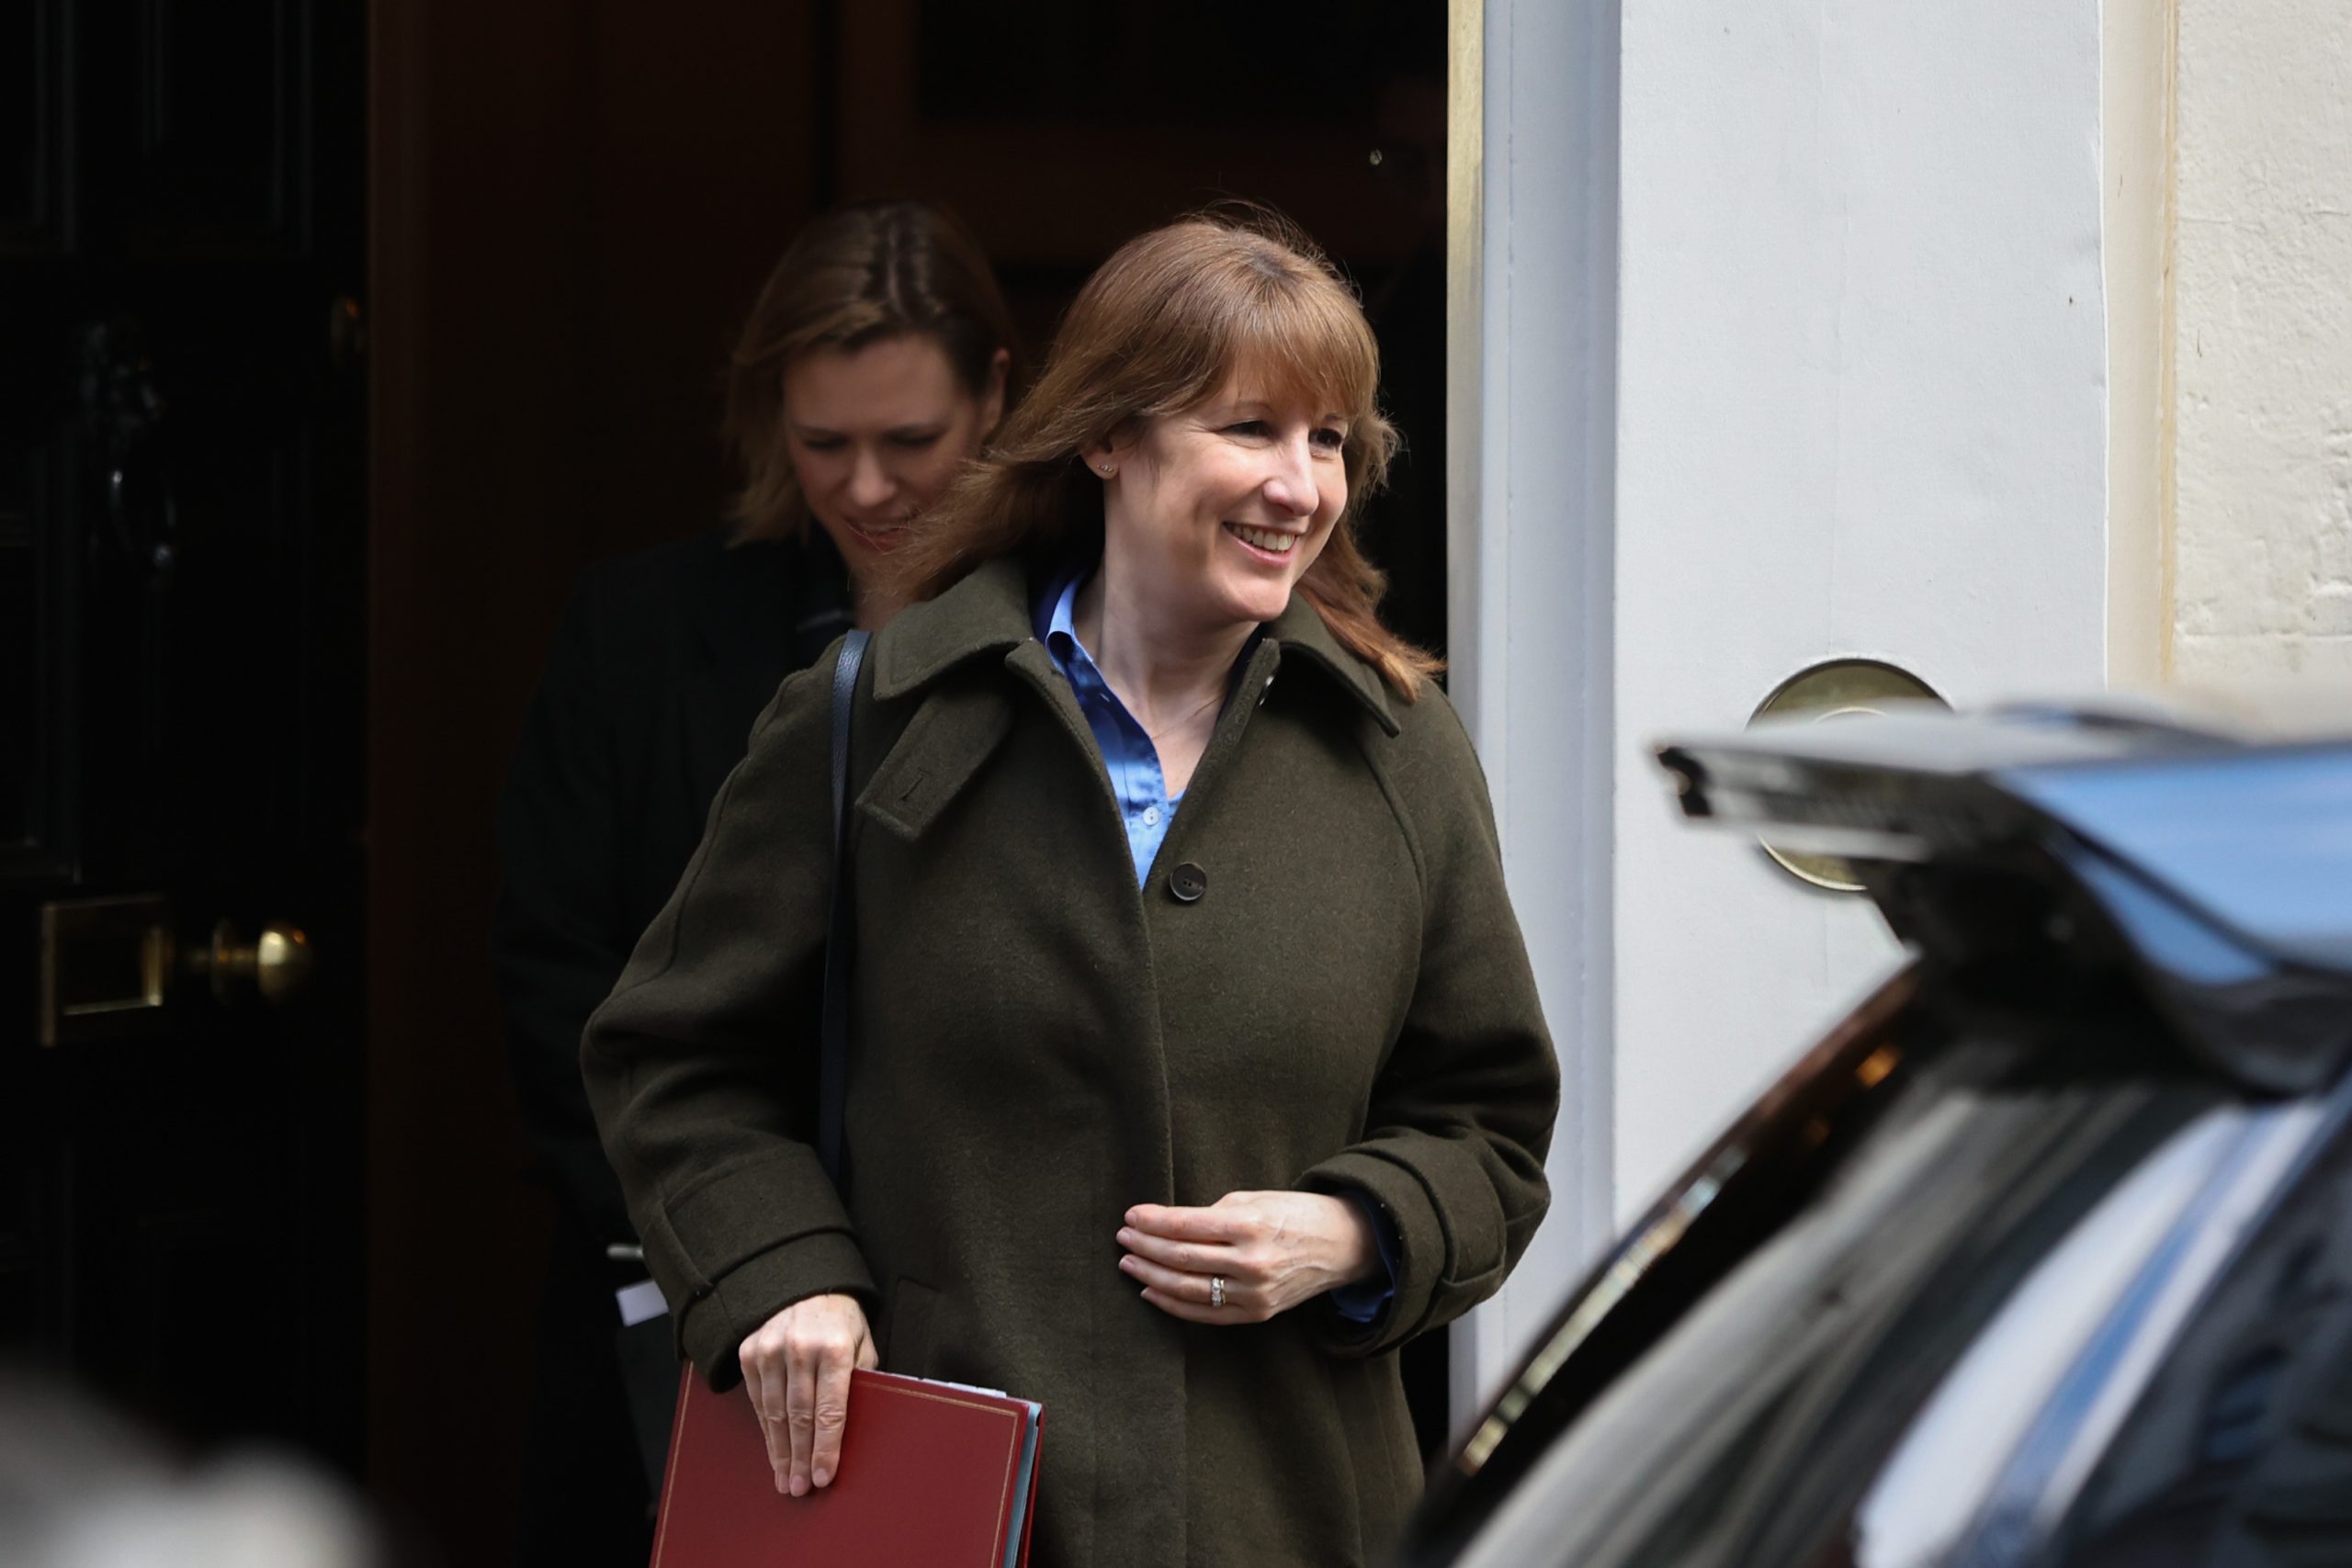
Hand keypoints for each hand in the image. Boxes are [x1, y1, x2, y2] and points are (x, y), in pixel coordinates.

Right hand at [737, 1293, 877, 1495]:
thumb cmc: (841, 1321)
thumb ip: (860, 1381)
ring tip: (784, 1479)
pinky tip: (773, 1449)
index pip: (830, 1410)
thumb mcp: (862, 1344)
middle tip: (800, 1489)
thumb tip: (857, 1428)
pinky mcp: (750, 1352)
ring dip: (779, 1451)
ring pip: (774, 1413)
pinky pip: (757, 1400)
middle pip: (799, 1417)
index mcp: (834, 1347)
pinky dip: (766, 1429)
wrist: (804, 1283)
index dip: (826, 1448)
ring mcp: (770, 1350)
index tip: (823, 1477)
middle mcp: (800, 1348)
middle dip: (800, 1458)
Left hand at [1117, 1190, 1376, 1323]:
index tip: (1130, 1216)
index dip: (1152, 1221)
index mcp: (1251, 1225)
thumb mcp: (1256, 1199)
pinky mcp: (1257, 1314)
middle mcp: (1252, 1263)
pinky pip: (1206, 1314)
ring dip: (1151, 1276)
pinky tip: (1152, 1291)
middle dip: (1145, 1247)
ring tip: (1129, 1263)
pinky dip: (1173, 1305)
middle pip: (1182, 1258)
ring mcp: (1255, 1293)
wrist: (1343, 1245)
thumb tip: (1168, 1225)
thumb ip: (1214, 1214)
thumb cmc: (1295, 1214)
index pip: (1186, 1225)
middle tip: (1123, 1238)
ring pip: (1188, 1289)